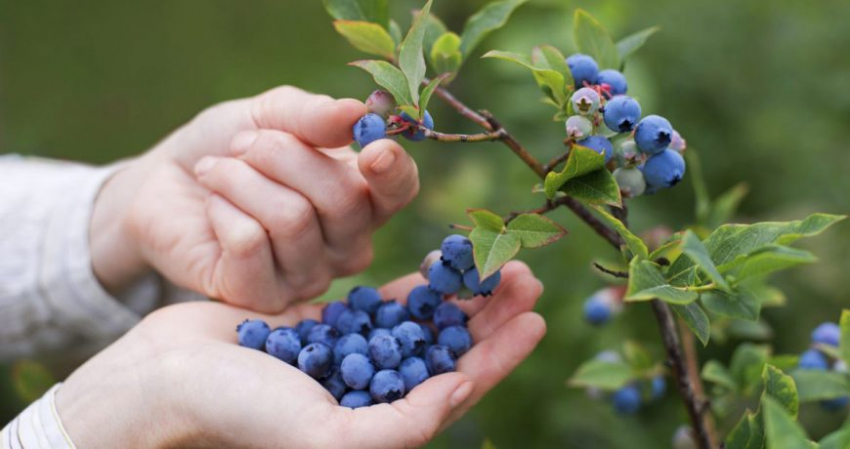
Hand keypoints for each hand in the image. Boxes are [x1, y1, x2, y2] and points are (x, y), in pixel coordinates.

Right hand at [56, 262, 545, 448]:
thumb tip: (460, 392)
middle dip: (490, 317)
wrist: (171, 378)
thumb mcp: (328, 435)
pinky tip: (441, 262)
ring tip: (495, 262)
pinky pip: (384, 302)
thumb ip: (401, 425)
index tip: (537, 319)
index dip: (500, 356)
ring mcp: (354, 356)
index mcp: (381, 425)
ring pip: (423, 322)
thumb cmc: (242, 415)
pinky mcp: (329, 325)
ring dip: (460, 294)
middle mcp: (374, 393)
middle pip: (449, 350)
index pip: (458, 388)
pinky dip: (414, 284)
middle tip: (526, 276)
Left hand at [90, 86, 419, 311]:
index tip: (372, 149)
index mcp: (362, 198)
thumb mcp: (270, 115)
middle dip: (282, 154)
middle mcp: (345, 245)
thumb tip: (358, 114)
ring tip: (217, 172)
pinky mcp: (263, 297)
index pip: (400, 191)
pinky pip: (249, 243)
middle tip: (243, 146)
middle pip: (342, 198)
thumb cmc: (229, 148)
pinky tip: (212, 209)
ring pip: (291, 218)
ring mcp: (308, 277)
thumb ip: (313, 116)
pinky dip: (222, 209)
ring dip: (241, 179)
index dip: (393, 172)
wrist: (164, 184)